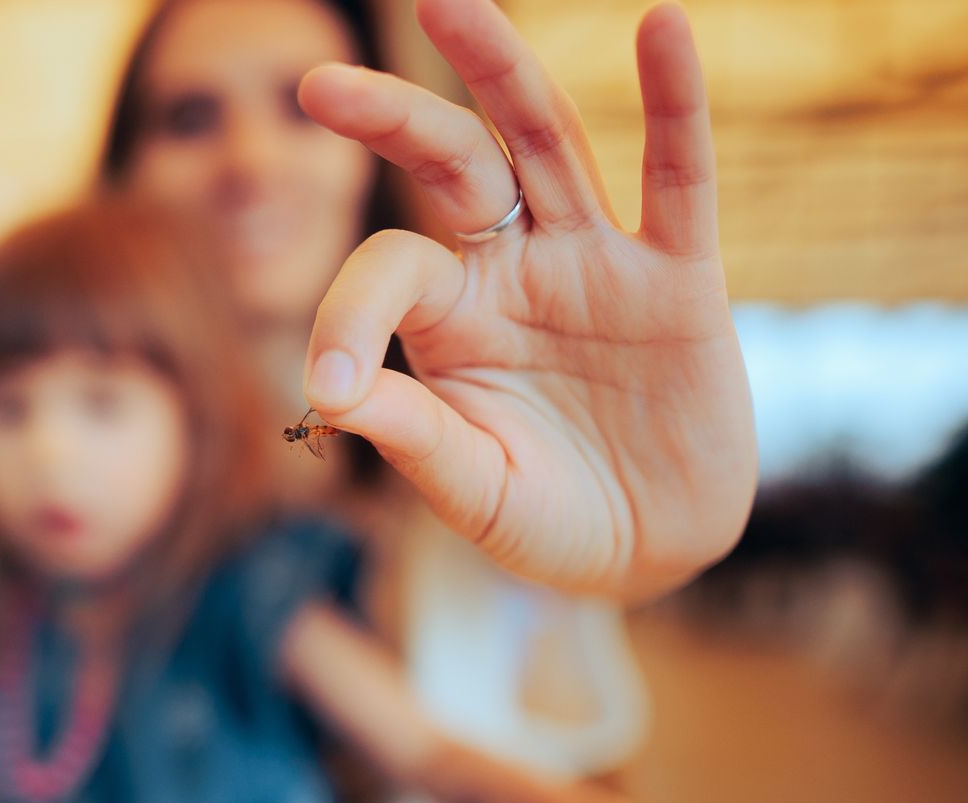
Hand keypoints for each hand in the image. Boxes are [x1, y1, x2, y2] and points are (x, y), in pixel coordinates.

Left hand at [297, 0, 755, 600]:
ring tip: (449, 3)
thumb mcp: (471, 491)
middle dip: (393, 118)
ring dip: (500, 72)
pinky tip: (663, 29)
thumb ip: (413, 439)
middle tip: (318, 82)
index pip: (387, 274)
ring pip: (544, 143)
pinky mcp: (679, 280)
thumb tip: (330, 394)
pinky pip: (679, 180)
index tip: (326, 386)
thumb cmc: (544, 521)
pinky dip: (676, 107)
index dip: (346, 317)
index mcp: (447, 320)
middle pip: (450, 165)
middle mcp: (511, 271)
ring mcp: (594, 264)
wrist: (649, 553)